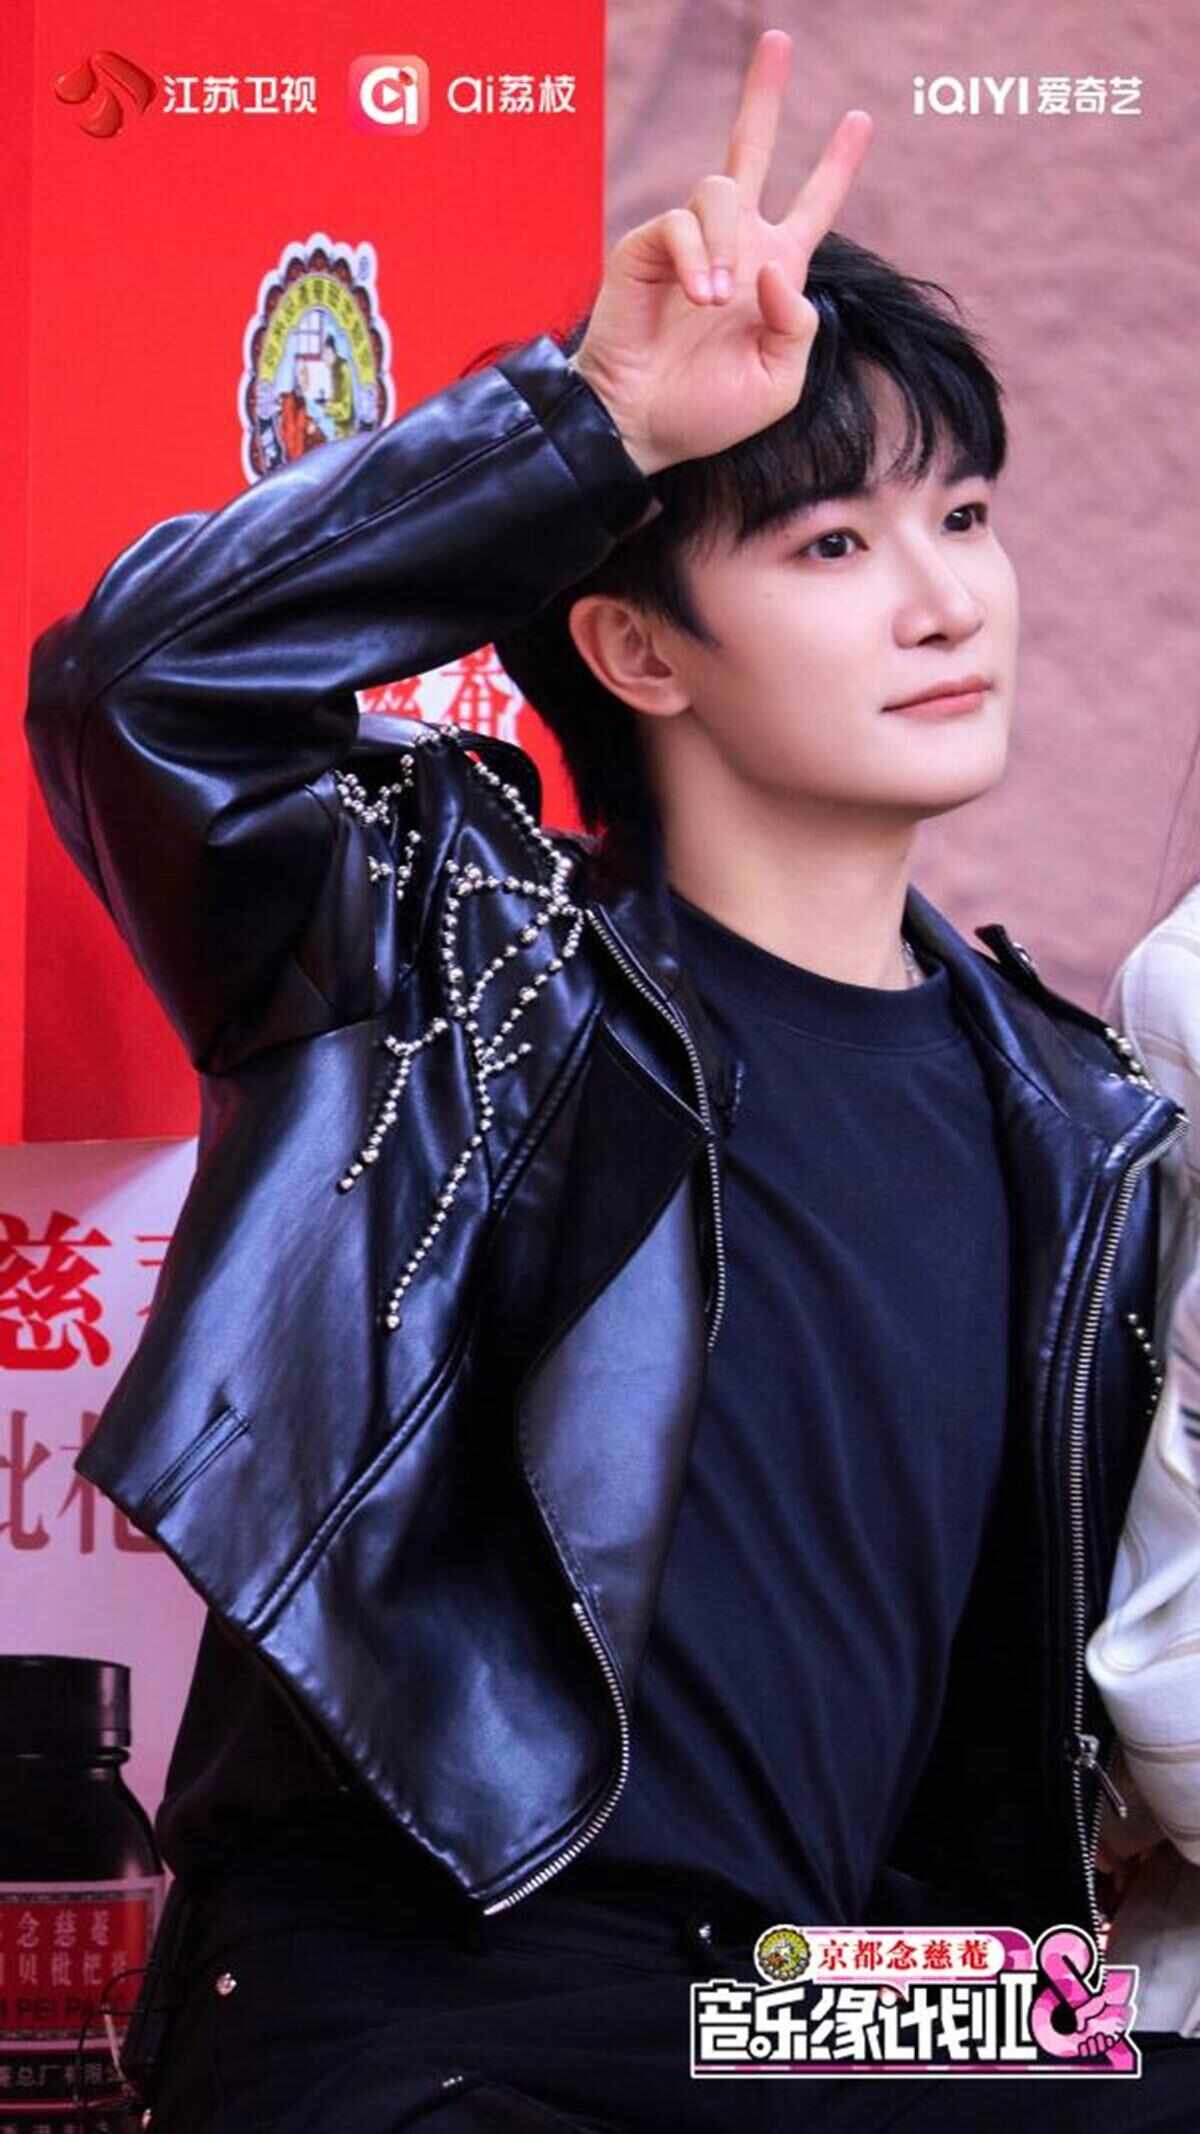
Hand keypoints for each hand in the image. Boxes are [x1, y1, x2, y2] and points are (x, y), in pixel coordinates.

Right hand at [572, 30, 872, 476]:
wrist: (642, 426)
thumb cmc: (708, 412)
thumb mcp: (778, 380)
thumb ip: (799, 325)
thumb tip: (779, 266)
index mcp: (772, 271)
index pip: (811, 205)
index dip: (836, 165)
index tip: (859, 119)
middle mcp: (733, 244)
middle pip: (750, 149)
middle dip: (764, 95)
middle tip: (779, 41)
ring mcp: (689, 242)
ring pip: (719, 187)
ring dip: (725, 243)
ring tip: (715, 302)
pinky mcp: (648, 247)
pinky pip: (680, 224)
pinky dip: (697, 258)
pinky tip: (698, 298)